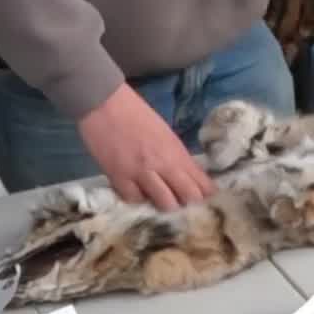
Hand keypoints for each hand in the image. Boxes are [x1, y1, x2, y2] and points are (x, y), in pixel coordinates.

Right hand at [76, 84, 214, 210]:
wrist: (105, 103)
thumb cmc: (137, 115)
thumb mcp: (166, 135)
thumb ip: (177, 158)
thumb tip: (188, 180)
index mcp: (178, 152)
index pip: (202, 183)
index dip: (207, 197)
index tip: (208, 204)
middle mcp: (164, 165)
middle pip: (189, 197)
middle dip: (191, 206)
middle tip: (186, 209)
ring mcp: (142, 173)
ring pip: (165, 203)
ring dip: (166, 206)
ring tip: (162, 204)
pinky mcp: (119, 178)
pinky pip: (135, 200)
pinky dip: (138, 199)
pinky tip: (138, 194)